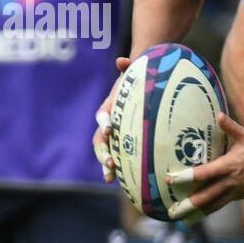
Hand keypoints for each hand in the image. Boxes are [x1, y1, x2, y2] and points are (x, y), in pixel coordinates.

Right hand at [92, 56, 131, 181]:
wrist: (144, 86)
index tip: (108, 130)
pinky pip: (119, 158)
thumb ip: (129, 66)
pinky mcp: (124, 144)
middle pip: (99, 140)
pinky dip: (118, 170)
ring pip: (106, 152)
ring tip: (111, 176)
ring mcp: (115, 136)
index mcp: (109, 108)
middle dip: (103, 152)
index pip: (102, 116)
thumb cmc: (139, 80)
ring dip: (106, 165)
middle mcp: (108, 124)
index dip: (103, 123)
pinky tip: (122, 181)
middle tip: (110, 162)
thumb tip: (122, 61)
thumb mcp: (136, 72)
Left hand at [166, 112, 243, 218]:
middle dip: (187, 204)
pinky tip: (200, 213)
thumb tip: (218, 115)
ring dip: (197, 212)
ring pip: (213, 205)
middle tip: (171, 211)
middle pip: (205, 196)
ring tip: (182, 219)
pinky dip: (210, 209)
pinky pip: (221, 204)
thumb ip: (231, 127)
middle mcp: (230, 182)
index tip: (170, 179)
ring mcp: (236, 192)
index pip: (203, 173)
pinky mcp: (240, 196)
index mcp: (230, 166)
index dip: (185, 177)